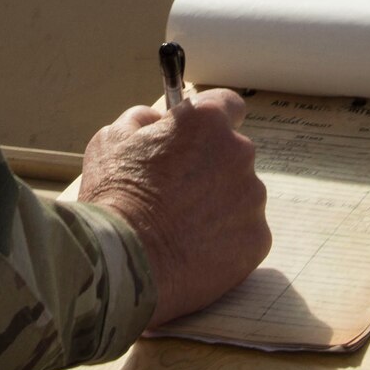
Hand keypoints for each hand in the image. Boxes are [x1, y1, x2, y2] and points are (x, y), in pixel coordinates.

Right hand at [78, 88, 270, 325]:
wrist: (124, 264)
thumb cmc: (114, 197)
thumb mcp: (112, 139)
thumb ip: (141, 119)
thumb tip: (156, 120)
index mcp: (207, 122)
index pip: (228, 105)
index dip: (210, 122)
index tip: (197, 137)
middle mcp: (238, 154)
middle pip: (233, 154)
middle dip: (210, 167)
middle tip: (177, 192)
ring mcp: (252, 198)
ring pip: (240, 195)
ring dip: (218, 204)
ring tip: (181, 228)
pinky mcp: (257, 239)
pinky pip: (244, 233)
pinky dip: (225, 240)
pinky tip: (194, 250)